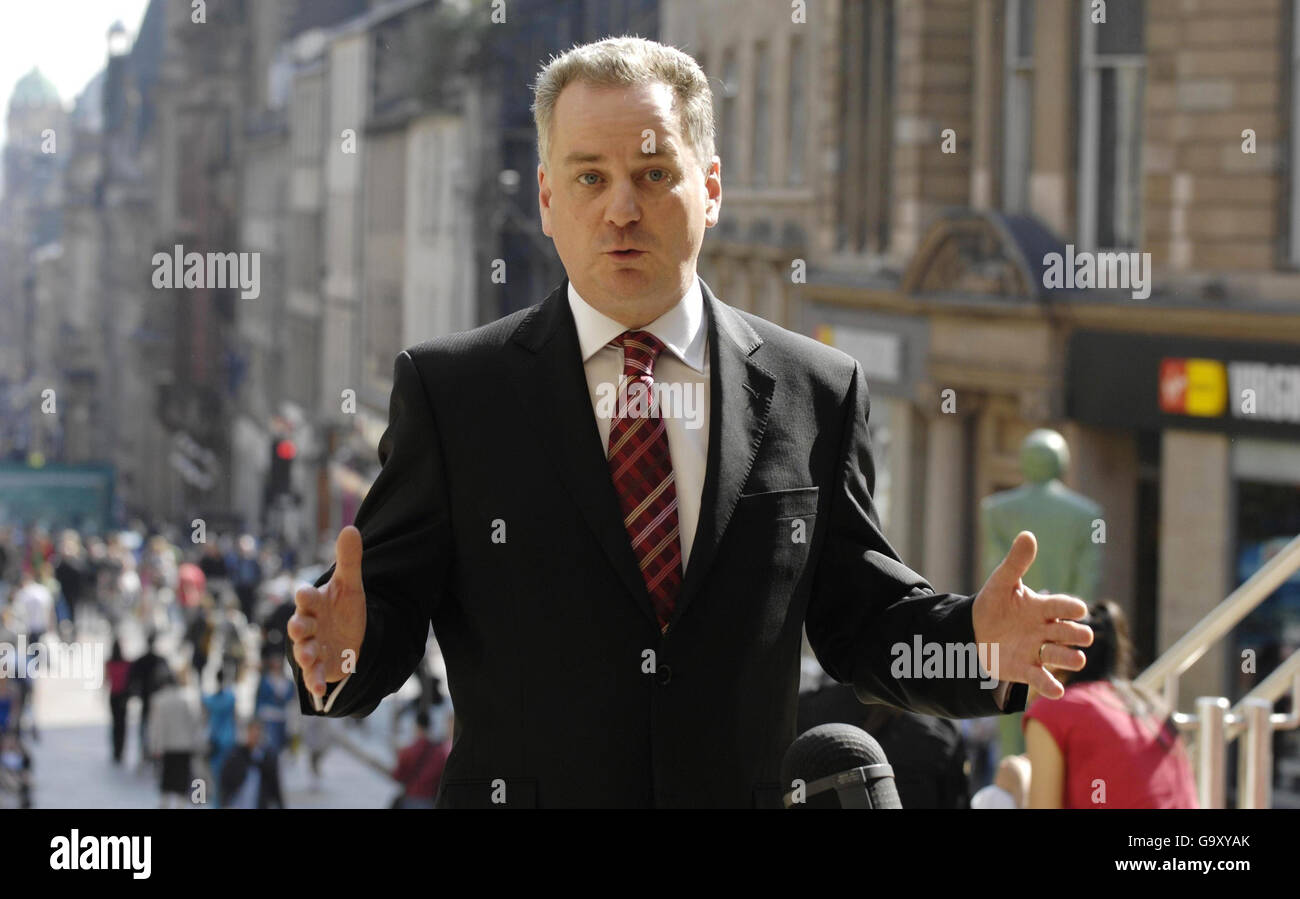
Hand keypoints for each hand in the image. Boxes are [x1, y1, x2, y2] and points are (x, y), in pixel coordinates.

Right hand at [288, 526, 366, 698]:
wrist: (352, 635)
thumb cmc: (344, 607)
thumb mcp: (351, 585)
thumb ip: (349, 560)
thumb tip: (351, 528)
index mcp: (314, 603)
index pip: (306, 597)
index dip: (306, 596)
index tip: (306, 594)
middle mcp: (308, 625)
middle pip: (298, 625)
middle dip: (299, 627)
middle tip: (302, 628)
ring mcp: (311, 647)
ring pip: (303, 650)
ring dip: (304, 654)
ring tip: (308, 656)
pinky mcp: (319, 666)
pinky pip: (312, 675)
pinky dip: (313, 682)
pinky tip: (319, 692)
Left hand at [971, 531, 1092, 699]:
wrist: (972, 632)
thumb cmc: (993, 605)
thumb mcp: (1001, 583)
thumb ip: (1016, 562)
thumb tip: (1027, 535)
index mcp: (1042, 607)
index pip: (1061, 606)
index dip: (1070, 607)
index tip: (1079, 609)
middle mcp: (1046, 629)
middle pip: (1068, 632)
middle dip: (1077, 634)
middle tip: (1082, 635)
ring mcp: (1038, 650)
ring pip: (1061, 655)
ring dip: (1069, 658)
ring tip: (1075, 659)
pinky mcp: (1027, 669)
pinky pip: (1041, 679)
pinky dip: (1049, 685)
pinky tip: (1055, 691)